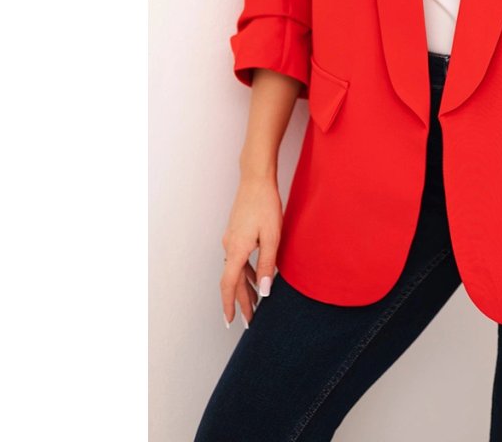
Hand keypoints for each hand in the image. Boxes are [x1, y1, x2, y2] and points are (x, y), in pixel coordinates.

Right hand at [220, 174, 282, 328]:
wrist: (256, 180)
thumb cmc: (265, 205)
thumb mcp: (271, 237)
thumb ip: (267, 265)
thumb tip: (265, 291)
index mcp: (236, 250)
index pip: (229, 285)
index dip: (230, 304)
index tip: (230, 321)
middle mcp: (229, 246)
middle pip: (232, 281)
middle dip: (240, 301)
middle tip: (248, 319)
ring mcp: (231, 239)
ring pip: (235, 270)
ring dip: (244, 287)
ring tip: (255, 303)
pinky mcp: (237, 233)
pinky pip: (238, 259)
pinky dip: (246, 272)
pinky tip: (256, 277)